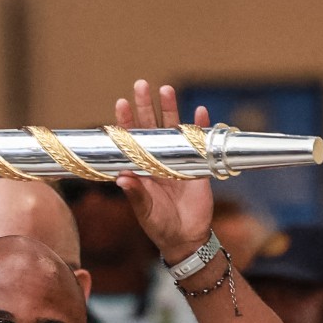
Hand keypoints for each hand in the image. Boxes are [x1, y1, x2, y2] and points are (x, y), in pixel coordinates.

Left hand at [112, 81, 216, 261]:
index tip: (121, 102)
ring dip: (170, 109)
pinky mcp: (197, 166)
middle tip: (141, 84)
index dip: (126, 122)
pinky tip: (201, 111)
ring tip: (166, 89)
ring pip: (173, 129)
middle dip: (145, 105)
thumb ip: (136, 194)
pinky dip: (201, 127)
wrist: (186, 238)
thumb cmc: (160, 226)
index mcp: (141, 169)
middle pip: (150, 126)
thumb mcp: (145, 212)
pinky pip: (199, 143)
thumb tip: (121, 179)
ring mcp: (177, 161)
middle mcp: (157, 160)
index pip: (131, 140)